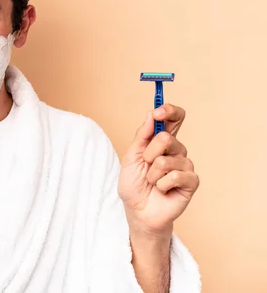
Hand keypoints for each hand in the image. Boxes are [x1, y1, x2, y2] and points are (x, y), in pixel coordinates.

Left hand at [118, 104, 199, 235]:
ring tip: (152, 182)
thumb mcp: (131, 157)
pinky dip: (161, 184)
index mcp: (162, 141)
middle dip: (149, 153)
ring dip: (152, 174)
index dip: (169, 111)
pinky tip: (162, 190)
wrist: (138, 211)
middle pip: (166, 137)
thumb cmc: (134, 185)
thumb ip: (142, 135)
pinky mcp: (191, 181)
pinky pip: (175, 176)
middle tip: (146, 165)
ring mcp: (185, 165)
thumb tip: (152, 114)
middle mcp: (177, 150)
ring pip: (166, 160)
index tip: (158, 112)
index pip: (174, 118)